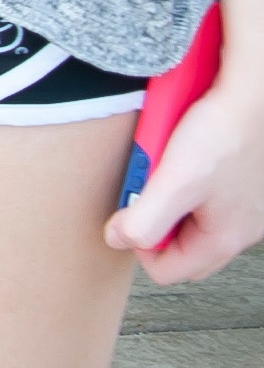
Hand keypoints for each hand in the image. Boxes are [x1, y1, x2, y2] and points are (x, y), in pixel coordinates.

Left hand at [109, 70, 263, 283]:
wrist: (250, 96)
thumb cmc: (222, 134)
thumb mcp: (176, 181)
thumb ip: (145, 218)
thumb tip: (117, 239)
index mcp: (224, 239)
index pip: (167, 271)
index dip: (138, 245)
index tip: (128, 213)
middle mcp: (239, 229)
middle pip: (181, 248)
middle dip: (154, 225)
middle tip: (142, 193)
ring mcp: (241, 206)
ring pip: (191, 220)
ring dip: (168, 200)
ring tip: (159, 170)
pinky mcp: (238, 183)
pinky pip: (203, 195)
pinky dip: (184, 181)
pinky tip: (177, 157)